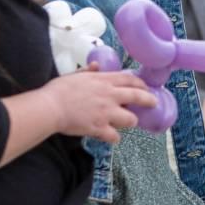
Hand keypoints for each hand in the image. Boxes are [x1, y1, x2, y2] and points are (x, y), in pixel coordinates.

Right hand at [43, 70, 157, 143]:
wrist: (50, 107)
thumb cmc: (59, 90)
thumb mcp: (75, 75)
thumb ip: (88, 71)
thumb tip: (96, 66)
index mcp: (103, 81)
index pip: (129, 79)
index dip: (141, 84)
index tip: (146, 87)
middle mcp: (109, 96)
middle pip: (138, 97)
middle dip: (149, 100)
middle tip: (153, 103)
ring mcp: (106, 113)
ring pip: (131, 119)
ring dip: (129, 121)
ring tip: (126, 122)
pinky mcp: (100, 128)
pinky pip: (115, 136)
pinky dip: (113, 138)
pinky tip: (111, 137)